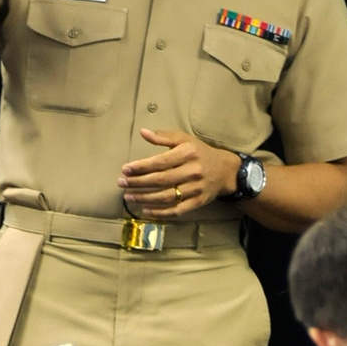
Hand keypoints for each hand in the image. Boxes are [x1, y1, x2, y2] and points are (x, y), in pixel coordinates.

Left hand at [117, 128, 238, 217]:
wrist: (225, 170)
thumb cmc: (200, 153)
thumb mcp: (184, 139)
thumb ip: (163, 137)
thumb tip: (143, 132)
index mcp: (188, 153)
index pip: (160, 162)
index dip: (140, 167)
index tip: (125, 169)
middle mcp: (192, 171)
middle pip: (160, 180)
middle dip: (138, 183)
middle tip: (121, 184)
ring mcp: (196, 189)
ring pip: (166, 197)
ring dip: (144, 198)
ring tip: (129, 197)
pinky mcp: (198, 202)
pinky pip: (176, 210)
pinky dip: (160, 213)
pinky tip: (145, 210)